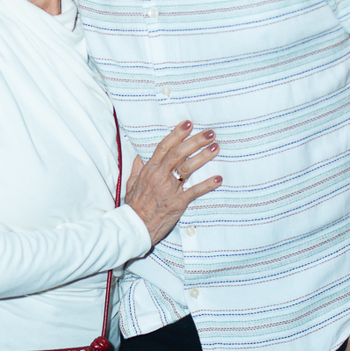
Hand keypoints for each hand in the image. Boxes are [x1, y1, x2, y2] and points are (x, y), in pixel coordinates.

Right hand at [124, 121, 221, 246]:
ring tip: (215, 148)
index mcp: (149, 170)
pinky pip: (194, 192)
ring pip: (187, 169)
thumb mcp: (131, 184)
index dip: (177, 134)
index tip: (188, 123)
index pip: (164, 147)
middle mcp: (159, 176)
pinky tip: (218, 178)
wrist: (135, 227)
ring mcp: (169, 189)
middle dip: (195, 141)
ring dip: (203, 157)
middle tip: (209, 133)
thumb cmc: (134, 206)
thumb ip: (137, 168)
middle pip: (179, 153)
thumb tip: (139, 156)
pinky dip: (207, 185)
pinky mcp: (177, 203)